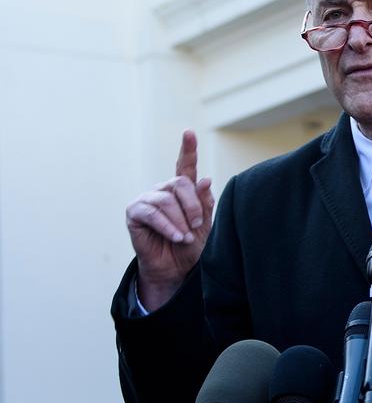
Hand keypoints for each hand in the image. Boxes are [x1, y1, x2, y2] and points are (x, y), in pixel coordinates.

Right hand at [125, 131, 214, 310]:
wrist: (175, 269)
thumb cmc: (191, 245)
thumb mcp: (204, 224)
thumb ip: (204, 203)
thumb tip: (205, 179)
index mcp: (182, 190)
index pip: (185, 166)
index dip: (187, 149)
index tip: (189, 133)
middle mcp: (163, 191)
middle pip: (180, 184)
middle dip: (193, 205)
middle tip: (198, 225)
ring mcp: (147, 200)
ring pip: (166, 200)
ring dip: (180, 220)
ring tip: (186, 236)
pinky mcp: (134, 213)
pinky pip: (152, 214)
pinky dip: (168, 227)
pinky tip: (177, 237)